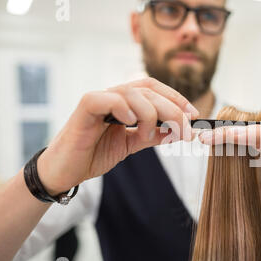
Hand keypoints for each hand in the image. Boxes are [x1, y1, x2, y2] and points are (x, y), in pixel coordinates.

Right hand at [37, 77, 198, 194]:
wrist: (66, 171)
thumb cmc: (94, 154)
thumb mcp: (131, 144)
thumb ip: (153, 135)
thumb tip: (179, 131)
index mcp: (125, 102)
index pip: (154, 88)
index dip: (176, 98)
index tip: (194, 115)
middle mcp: (113, 96)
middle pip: (148, 90)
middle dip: (173, 109)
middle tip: (185, 130)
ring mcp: (99, 100)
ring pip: (132, 93)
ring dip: (150, 114)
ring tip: (148, 135)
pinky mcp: (84, 108)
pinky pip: (106, 99)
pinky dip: (123, 108)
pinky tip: (131, 123)